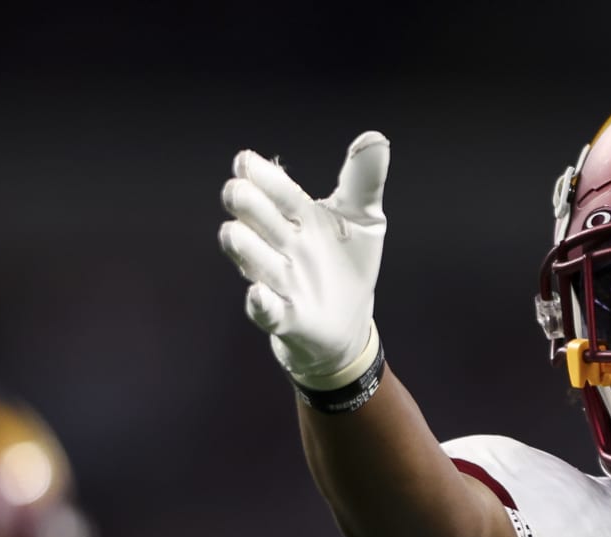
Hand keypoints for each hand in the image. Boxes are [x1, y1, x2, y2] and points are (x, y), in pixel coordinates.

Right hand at [218, 131, 389, 388]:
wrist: (347, 324)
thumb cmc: (347, 265)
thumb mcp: (364, 221)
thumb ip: (363, 183)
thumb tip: (376, 137)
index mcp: (299, 217)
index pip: (279, 191)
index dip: (263, 177)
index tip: (246, 161)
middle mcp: (283, 246)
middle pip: (256, 219)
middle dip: (246, 206)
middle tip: (237, 191)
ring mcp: (281, 281)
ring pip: (254, 260)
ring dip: (245, 248)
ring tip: (235, 233)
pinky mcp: (285, 318)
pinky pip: (266, 310)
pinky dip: (261, 303)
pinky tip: (258, 293)